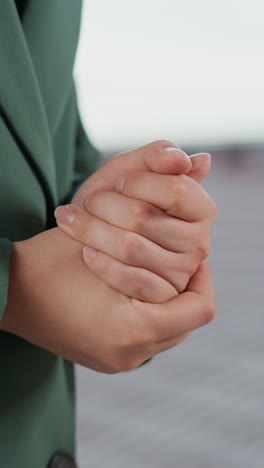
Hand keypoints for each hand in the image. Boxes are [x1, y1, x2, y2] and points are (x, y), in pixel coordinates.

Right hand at [1, 228, 215, 372]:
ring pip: (170, 332)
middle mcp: (129, 355)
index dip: (203, 276)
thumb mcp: (102, 240)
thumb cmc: (49, 261)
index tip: (195, 254)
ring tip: (159, 273)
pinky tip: (138, 288)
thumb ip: (151, 239)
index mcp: (132, 329)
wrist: (5, 294)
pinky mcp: (107, 361)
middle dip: (188, 289)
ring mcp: (117, 362)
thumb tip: (192, 239)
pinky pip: (149, 339)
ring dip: (170, 302)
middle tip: (179, 262)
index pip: (200, 308)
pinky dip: (151, 313)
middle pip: (187, 322)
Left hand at [55, 142, 215, 301]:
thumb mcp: (128, 174)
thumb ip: (156, 159)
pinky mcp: (161, 297)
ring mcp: (181, 273)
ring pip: (130, 247)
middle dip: (104, 204)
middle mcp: (199, 243)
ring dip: (91, 229)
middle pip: (143, 217)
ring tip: (70, 220)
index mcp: (200, 209)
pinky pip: (130, 281)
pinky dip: (100, 263)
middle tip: (86, 202)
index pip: (176, 190)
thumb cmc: (113, 204)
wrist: (94, 243)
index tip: (117, 182)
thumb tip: (195, 159)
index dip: (138, 183)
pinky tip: (84, 251)